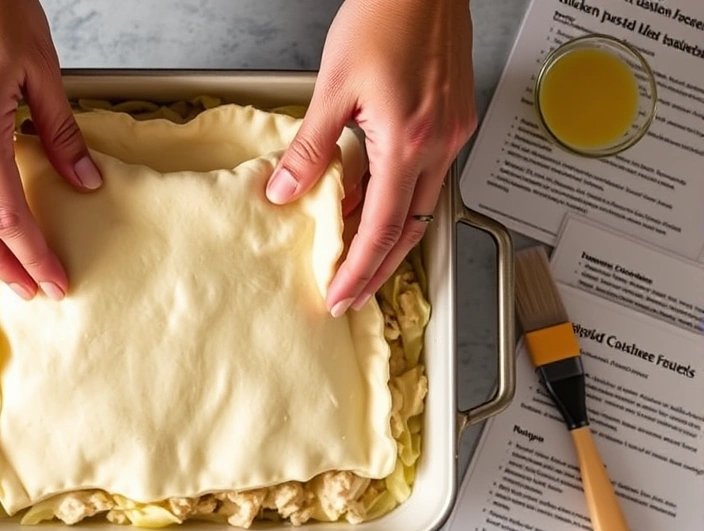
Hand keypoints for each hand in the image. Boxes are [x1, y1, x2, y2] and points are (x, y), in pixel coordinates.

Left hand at [267, 0, 475, 316]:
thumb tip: (285, 191)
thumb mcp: (332, 87)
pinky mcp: (455, 120)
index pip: (381, 228)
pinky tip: (372, 199)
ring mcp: (452, 133)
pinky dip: (400, 198)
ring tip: (355, 255)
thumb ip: (309, 147)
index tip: (339, 294)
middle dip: (378, 268)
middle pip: (409, 229)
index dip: (358, 268)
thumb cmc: (384, 16)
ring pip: (422, 206)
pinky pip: (429, 176)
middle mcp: (439, 144)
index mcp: (408, 141)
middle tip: (351, 292)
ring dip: (390, 236)